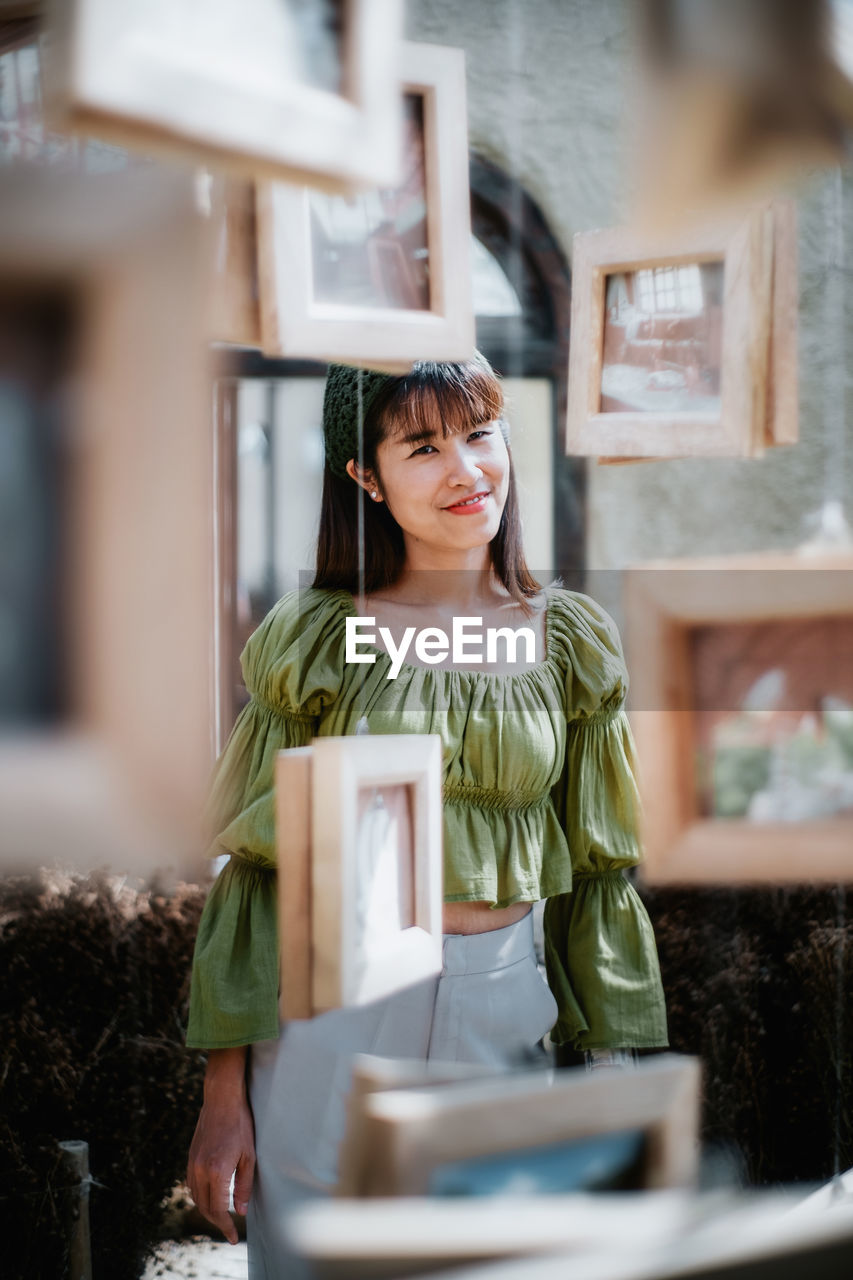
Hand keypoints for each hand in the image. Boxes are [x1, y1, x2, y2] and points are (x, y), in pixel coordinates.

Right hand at [187, 1047, 254, 1244]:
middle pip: (204, 1207)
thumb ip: (244, 1185)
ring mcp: (192, 1163)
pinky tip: (210, 1197)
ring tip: (221, 1217)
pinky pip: (191, 1185)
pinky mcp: (190, 1157)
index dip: (225, 1226)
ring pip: (196, 1198)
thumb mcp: (249, 1155)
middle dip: (217, 1222)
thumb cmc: (240, 1125)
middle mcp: (200, 1170)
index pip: (218, 1209)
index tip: (234, 1237)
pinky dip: (200, 1196)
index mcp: (217, 1171)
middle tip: (230, 1231)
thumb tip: (240, 1210)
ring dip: (207, 1210)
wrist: (221, 1099)